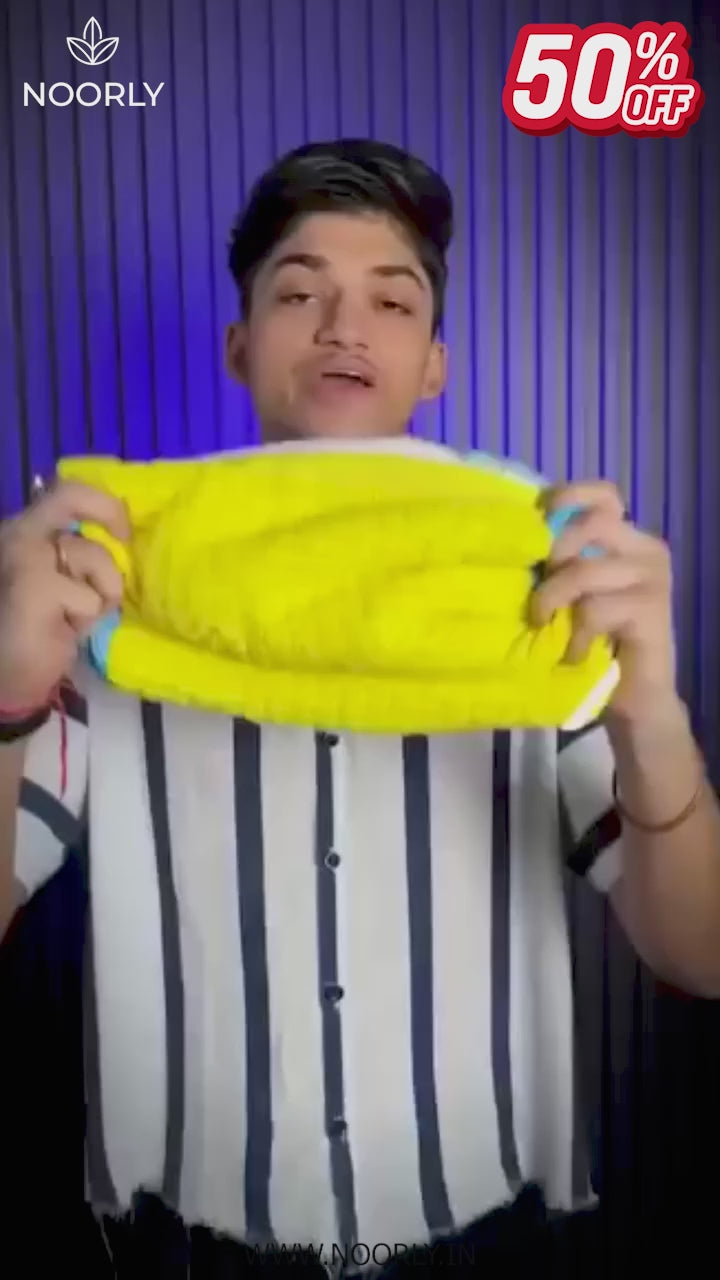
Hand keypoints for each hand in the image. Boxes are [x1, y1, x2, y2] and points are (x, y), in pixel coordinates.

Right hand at [0, 482, 128, 711]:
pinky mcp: (33, 586)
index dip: (102, 502)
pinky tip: (63, 631)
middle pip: (69, 497)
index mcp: (25, 532)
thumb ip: (78, 556)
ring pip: (92, 555)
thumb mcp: (64, 583)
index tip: (123, 529)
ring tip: (75, 617)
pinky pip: (90, 596)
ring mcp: (22, 556)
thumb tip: (121, 535)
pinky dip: (87, 618)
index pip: (63, 493)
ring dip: (101, 591)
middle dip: (107, 512)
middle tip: (125, 537)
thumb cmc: (37, 631)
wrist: (7, 677)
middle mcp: (16, 534)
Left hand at [530, 481, 676, 722]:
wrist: (635, 700)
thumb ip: (560, 562)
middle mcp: (646, 550)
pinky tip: (573, 653)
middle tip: (538, 595)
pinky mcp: (652, 612)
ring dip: (553, 600)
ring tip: (545, 626)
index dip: (567, 498)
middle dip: (552, 555)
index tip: (536, 523)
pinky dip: (574, 635)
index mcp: (627, 538)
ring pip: (585, 570)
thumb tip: (512, 536)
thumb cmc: (595, 642)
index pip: (603, 494)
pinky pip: (595, 609)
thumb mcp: (573, 594)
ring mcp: (654, 579)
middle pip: (591, 524)